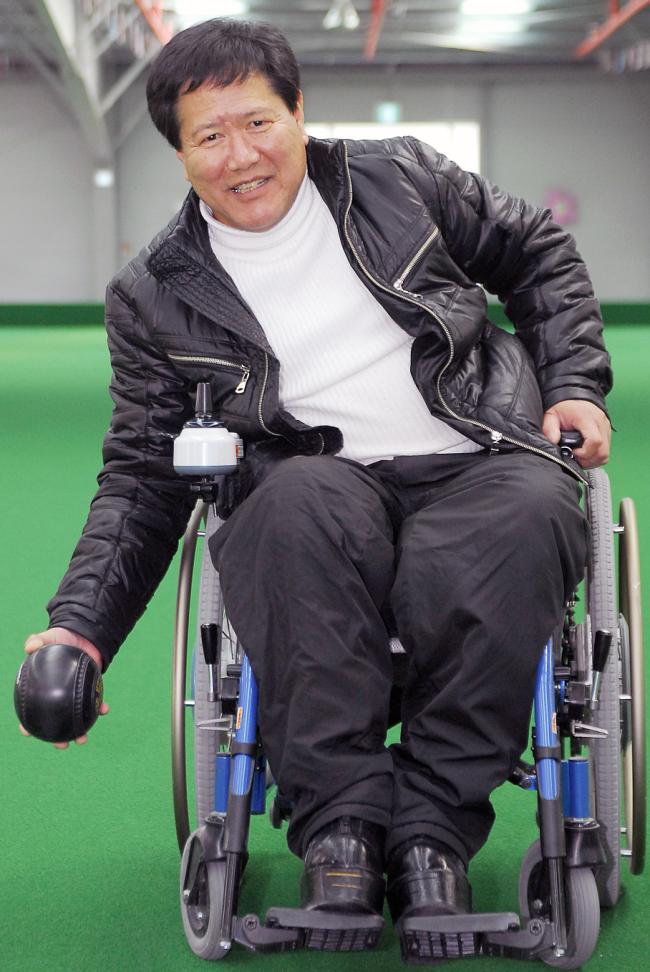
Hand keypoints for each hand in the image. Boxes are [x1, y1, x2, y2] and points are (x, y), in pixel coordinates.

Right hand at [20, 628, 108, 748]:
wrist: (83, 634)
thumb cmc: (61, 638)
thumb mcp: (48, 637)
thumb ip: (37, 640)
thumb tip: (29, 646)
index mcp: (42, 687)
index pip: (30, 709)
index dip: (26, 723)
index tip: (27, 732)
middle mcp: (57, 696)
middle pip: (54, 721)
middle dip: (56, 737)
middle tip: (61, 745)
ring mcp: (73, 695)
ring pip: (74, 718)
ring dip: (79, 730)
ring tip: (83, 739)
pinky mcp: (88, 690)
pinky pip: (94, 702)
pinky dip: (100, 707)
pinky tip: (104, 710)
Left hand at [542, 400, 610, 468]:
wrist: (575, 395)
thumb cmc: (564, 406)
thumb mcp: (552, 414)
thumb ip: (549, 428)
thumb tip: (552, 442)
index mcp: (587, 418)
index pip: (595, 441)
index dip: (584, 453)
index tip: (573, 452)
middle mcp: (600, 423)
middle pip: (602, 452)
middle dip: (587, 460)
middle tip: (574, 457)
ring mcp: (606, 428)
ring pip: (605, 454)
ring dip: (592, 460)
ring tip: (578, 456)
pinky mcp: (607, 432)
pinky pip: (605, 450)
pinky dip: (595, 456)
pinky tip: (584, 453)